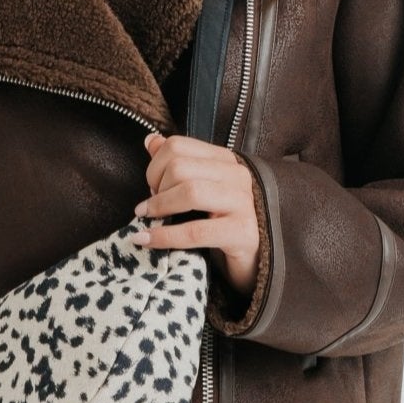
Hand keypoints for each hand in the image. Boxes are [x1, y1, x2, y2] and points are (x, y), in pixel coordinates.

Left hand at [136, 130, 258, 301]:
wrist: (257, 261)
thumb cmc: (223, 225)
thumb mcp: (201, 191)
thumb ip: (177, 164)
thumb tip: (151, 141)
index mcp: (226, 161)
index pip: (178, 146)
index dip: (154, 166)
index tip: (152, 187)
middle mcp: (237, 176)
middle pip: (180, 167)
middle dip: (156, 188)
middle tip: (150, 208)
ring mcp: (243, 203)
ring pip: (189, 192)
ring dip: (159, 207)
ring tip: (147, 220)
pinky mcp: (242, 233)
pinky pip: (194, 231)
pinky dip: (165, 236)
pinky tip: (147, 240)